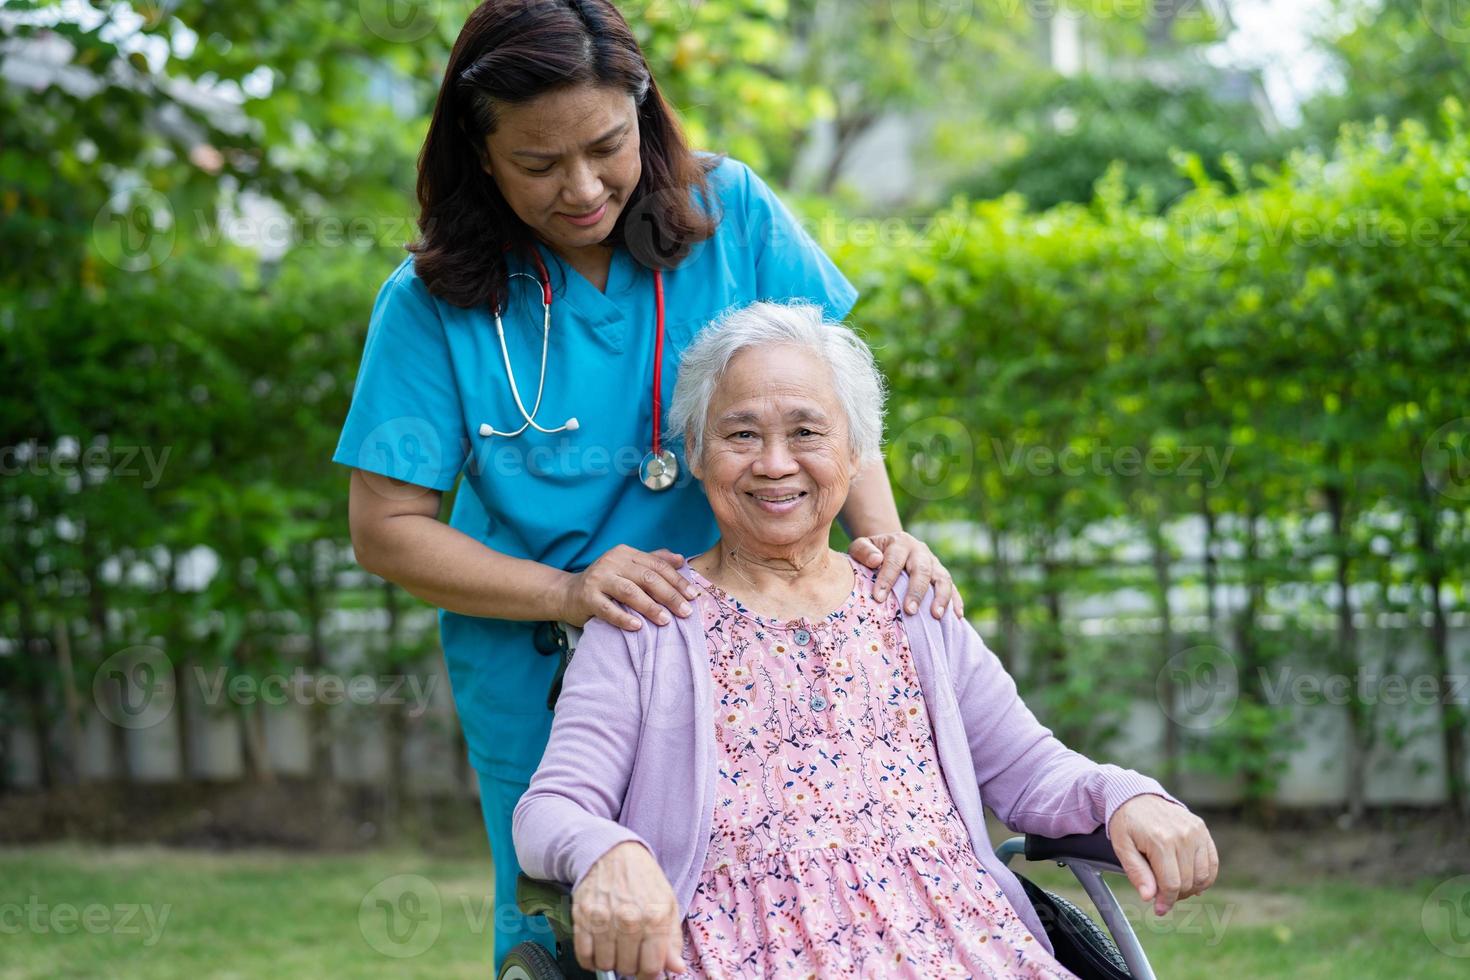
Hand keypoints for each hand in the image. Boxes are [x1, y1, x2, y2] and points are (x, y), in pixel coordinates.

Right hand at [561, 545, 696, 631]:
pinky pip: (608, 609)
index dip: (677, 580)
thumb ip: (653, 561)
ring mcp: (598, 578)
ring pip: (629, 591)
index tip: (693, 596)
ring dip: (650, 607)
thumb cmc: (606, 582)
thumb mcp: (628, 567)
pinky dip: (623, 617)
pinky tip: (637, 626)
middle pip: (647, 578)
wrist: (568, 593)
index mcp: (626, 553)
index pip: (657, 565)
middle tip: (686, 611)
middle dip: (669, 595)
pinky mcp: (587, 597)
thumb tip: (682, 559)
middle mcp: (612, 562)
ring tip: (666, 620)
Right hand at [573, 842, 686, 978]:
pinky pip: (584, 955)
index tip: (647, 967)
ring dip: (611, 960)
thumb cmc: (643, 878)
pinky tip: (599, 947)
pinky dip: (591, 958)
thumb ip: (673, 939)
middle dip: (631, 964)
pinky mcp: (582, 917)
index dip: (650, 973)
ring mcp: (603, 919)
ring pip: (605, 964)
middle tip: (632, 949)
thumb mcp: (667, 903)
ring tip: (616, 945)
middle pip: (627, 968)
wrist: (613, 852)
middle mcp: (629, 919)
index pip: (651, 968)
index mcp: (655, 917)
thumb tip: (676, 968)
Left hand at [848, 531, 961, 617]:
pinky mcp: (942, 575)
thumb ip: (863, 551)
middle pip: (922, 570)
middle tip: (910, 610)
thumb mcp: (860, 546)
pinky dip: (956, 601)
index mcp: (900, 543)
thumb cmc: (871, 553)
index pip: (894, 560)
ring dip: (941, 597)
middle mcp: (920, 551)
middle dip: (916, 591)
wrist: (890, 548)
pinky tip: (956, 617)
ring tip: (936, 616)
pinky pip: (953, 588)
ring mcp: (934, 563)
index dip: (887, 579)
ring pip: (942, 578)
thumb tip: (876, 560)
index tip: (878, 598)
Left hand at [1108, 795, 1218, 915]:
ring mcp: (1196, 831)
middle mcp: (1183, 835)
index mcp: (1161, 841)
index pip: (1172, 884)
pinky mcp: (1202, 829)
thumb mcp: (1122, 847)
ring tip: (1174, 888)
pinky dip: (1205, 877)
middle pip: (1188, 882)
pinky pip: (1212, 862)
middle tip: (1162, 897)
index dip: (1166, 901)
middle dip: (1175, 896)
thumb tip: (1149, 897)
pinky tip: (1192, 881)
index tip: (1159, 910)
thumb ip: (1136, 872)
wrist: (1136, 796)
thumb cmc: (1127, 823)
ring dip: (1191, 889)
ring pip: (1203, 875)